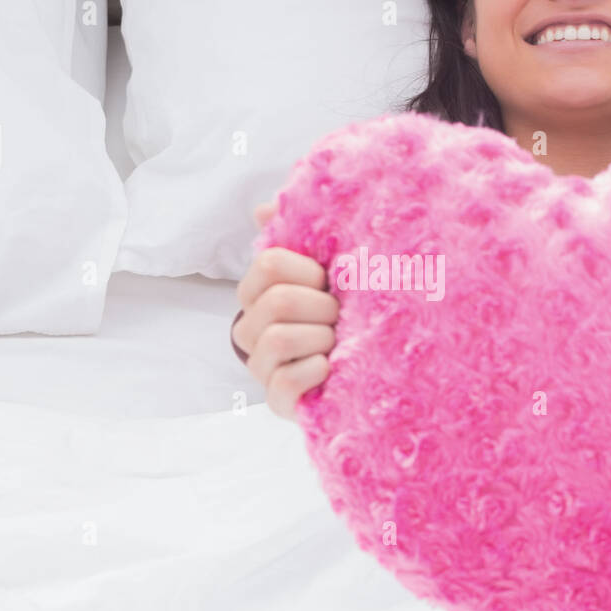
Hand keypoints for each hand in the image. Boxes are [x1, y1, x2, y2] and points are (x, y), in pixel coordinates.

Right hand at [233, 199, 338, 420]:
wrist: (361, 364)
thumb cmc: (339, 307)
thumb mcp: (324, 266)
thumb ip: (295, 233)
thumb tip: (262, 209)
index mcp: (256, 291)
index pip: (269, 264)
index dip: (307, 270)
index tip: (327, 281)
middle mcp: (250, 328)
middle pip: (278, 301)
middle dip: (322, 306)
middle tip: (340, 315)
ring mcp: (260, 367)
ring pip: (278, 340)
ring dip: (321, 338)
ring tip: (336, 342)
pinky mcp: (277, 400)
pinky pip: (285, 382)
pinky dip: (315, 370)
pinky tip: (331, 366)